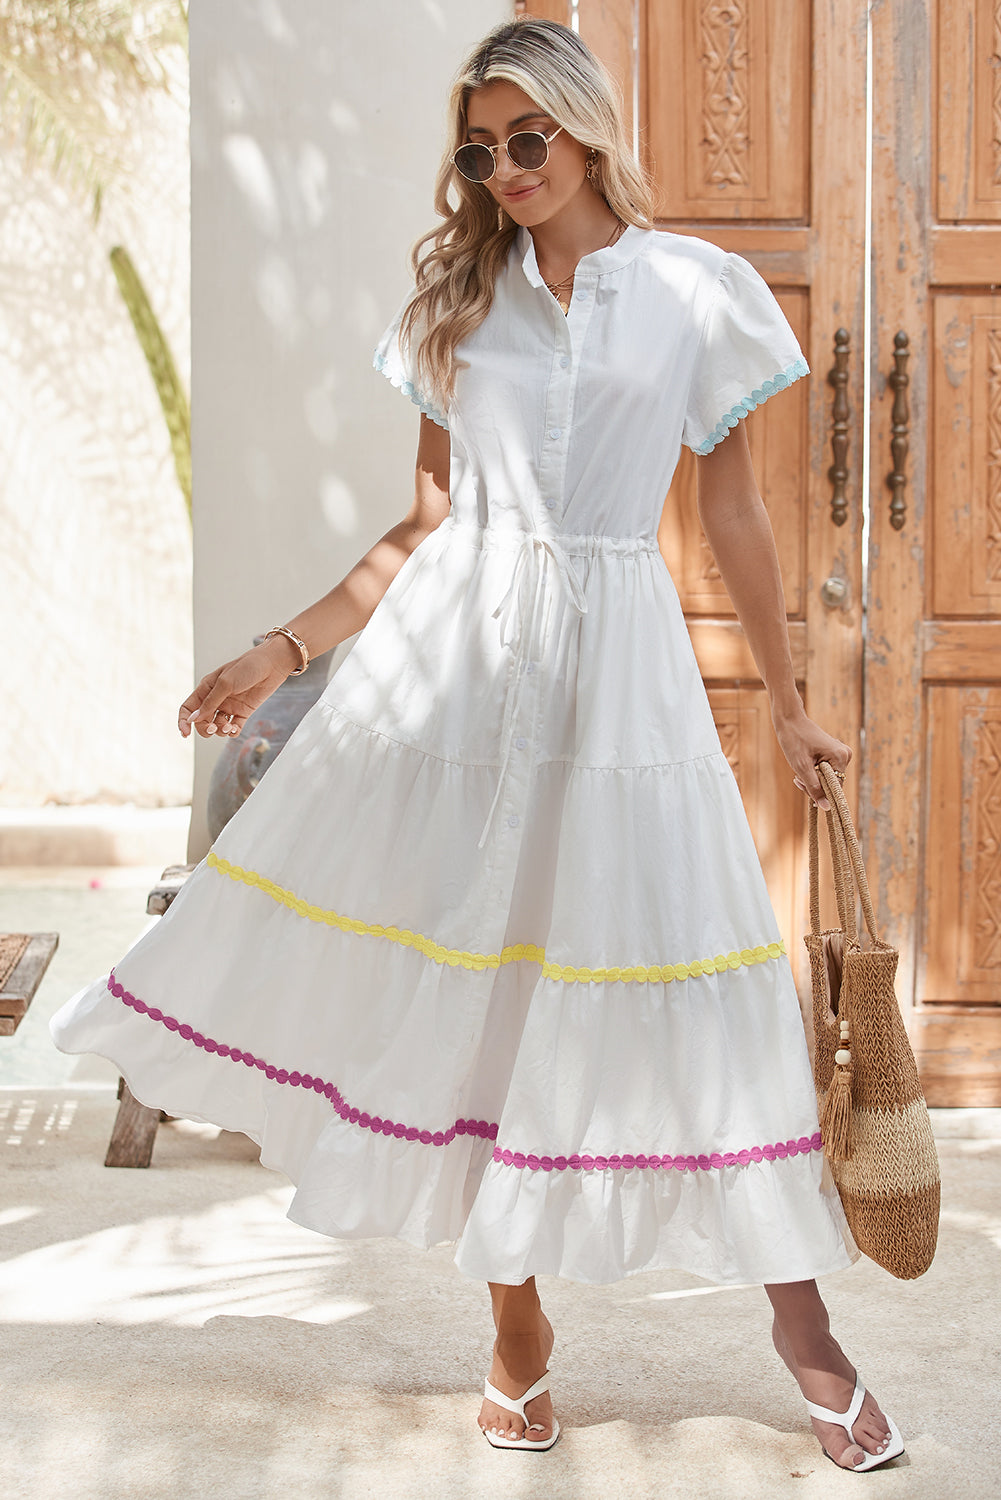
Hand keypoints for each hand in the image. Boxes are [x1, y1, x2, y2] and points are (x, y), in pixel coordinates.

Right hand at [178, 636, 299, 738]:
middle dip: (205, 728)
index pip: (188, 708)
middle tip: (214, 728)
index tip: (185, 733)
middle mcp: (216, 698)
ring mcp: (229, 706)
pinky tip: (234, 729)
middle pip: (202, 721)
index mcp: (206, 688)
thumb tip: (193, 719)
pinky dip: (232, 732)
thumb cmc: (247, 668)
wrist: (272, 664)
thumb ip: (210, 702)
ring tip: (229, 726)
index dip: (184, 721)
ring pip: (217, 726)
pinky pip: (233, 727)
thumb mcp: (225, 683)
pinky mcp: (243, 712)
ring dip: (220, 730)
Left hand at [771, 702, 851, 809]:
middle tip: (797, 779)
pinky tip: (803, 767)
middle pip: (832, 783)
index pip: (835, 788)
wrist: (790, 720)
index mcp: (841, 757)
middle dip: (813, 785)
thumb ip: (814, 788)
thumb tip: (826, 807)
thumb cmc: (794, 740)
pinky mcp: (834, 753)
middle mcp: (845, 755)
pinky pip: (826, 771)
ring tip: (798, 773)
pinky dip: (813, 773)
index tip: (802, 784)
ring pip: (827, 779)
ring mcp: (841, 753)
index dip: (819, 792)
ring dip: (812, 780)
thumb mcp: (801, 767)